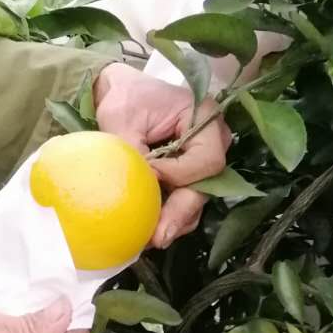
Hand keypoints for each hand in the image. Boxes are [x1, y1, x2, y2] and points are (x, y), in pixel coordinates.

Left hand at [93, 61, 230, 247]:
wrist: (119, 93)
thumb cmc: (123, 99)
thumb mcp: (121, 119)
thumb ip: (132, 151)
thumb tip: (137, 189)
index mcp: (204, 118)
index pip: (207, 159)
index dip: (180, 175)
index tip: (149, 175)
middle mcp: (213, 140)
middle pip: (206, 185)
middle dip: (180, 211)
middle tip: (158, 236)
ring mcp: (202, 160)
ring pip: (197, 198)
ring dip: (175, 219)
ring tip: (151, 239)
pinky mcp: (188, 174)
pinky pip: (186, 200)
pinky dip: (170, 216)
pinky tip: (150, 231)